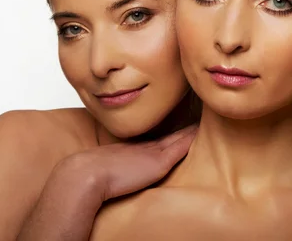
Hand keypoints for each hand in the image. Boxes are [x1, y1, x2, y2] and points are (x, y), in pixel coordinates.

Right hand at [59, 124, 198, 200]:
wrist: (87, 174)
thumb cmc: (91, 175)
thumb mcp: (106, 167)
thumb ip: (114, 168)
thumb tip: (111, 177)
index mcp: (134, 148)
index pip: (158, 138)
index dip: (170, 131)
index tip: (181, 123)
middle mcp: (146, 147)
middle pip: (171, 133)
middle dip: (184, 125)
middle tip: (198, 114)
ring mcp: (153, 152)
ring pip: (179, 137)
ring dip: (190, 129)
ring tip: (204, 119)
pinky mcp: (160, 162)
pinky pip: (181, 146)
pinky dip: (191, 138)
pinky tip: (201, 130)